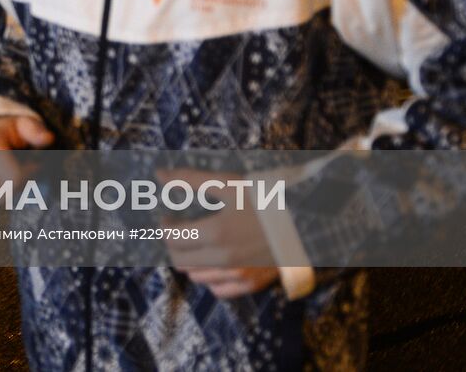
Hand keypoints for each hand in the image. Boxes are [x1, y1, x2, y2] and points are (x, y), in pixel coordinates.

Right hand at [0, 115, 54, 185]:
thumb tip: (49, 138)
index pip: (14, 178)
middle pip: (7, 192)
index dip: (31, 173)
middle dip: (22, 183)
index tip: (34, 162)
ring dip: (11, 190)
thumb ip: (36, 131)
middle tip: (25, 167)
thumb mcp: (23, 124)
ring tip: (12, 172)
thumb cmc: (8, 130)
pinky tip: (2, 179)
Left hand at [158, 168, 280, 299]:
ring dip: (190, 262)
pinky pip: (220, 290)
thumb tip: (159, 174)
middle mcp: (224, 259)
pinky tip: (213, 265)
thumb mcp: (227, 184)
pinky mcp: (253, 284)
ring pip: (197, 277)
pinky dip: (211, 280)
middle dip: (174, 245)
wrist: (306, 219)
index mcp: (215, 233)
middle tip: (177, 232)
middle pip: (181, 260)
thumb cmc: (265, 198)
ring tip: (194, 245)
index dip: (164, 227)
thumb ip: (190, 180)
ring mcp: (239, 275)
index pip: (173, 238)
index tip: (167, 218)